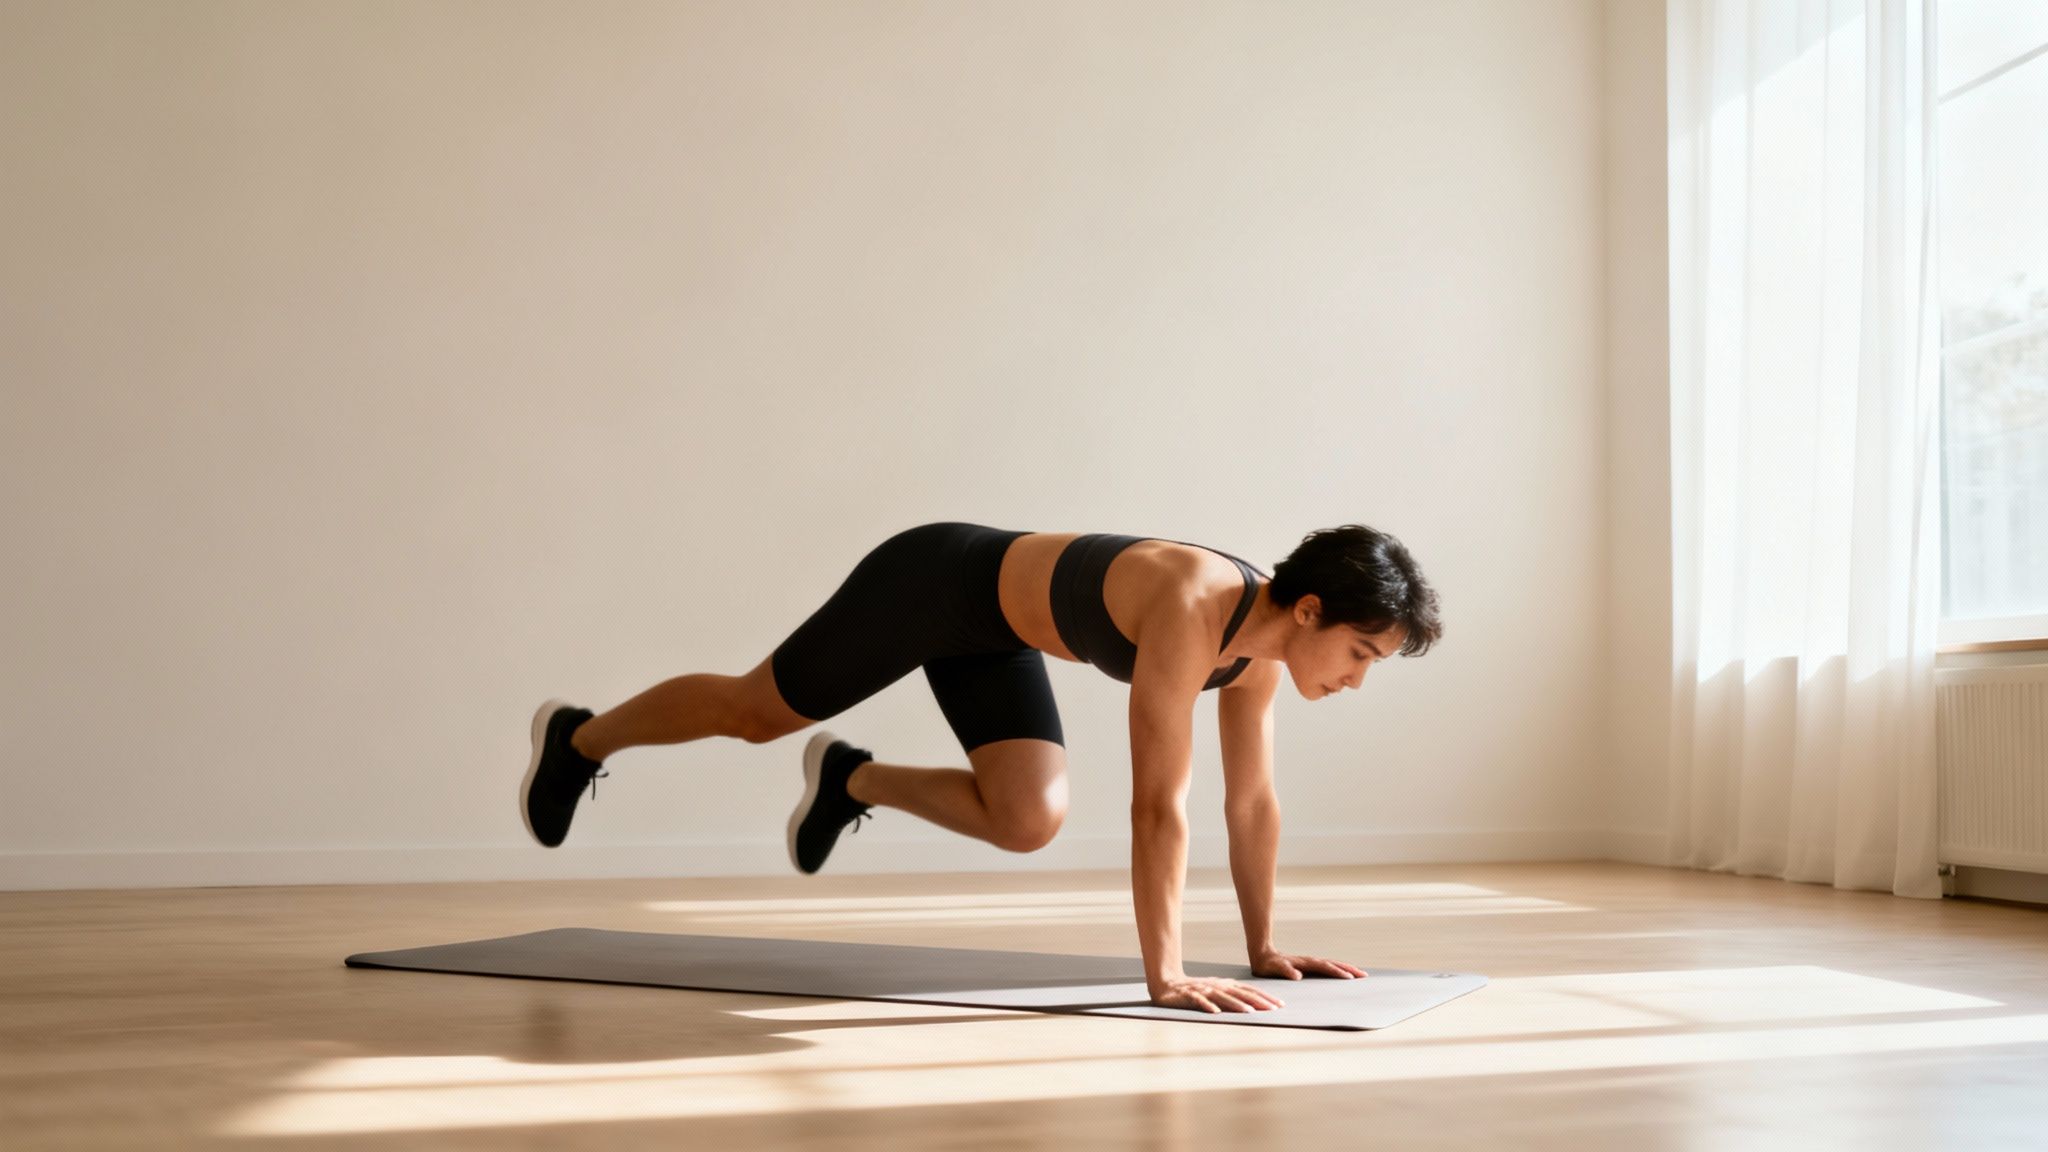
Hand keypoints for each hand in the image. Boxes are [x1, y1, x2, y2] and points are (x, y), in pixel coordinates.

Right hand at [1149, 974, 1286, 1013]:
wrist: (1167, 984)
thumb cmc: (1195, 990)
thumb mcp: (1216, 993)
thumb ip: (1233, 998)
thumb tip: (1255, 1007)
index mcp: (1225, 985)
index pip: (1249, 991)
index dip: (1265, 997)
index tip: (1281, 1005)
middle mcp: (1217, 986)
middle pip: (1240, 993)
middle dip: (1258, 1001)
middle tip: (1274, 1009)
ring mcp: (1203, 990)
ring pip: (1223, 997)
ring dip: (1236, 1005)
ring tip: (1250, 1012)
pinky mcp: (1189, 996)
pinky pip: (1199, 1001)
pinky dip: (1208, 1006)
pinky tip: (1216, 1013)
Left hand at [1250, 946, 1369, 980]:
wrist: (1262, 954)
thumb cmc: (1267, 964)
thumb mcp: (1274, 968)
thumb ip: (1285, 970)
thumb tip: (1297, 976)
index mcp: (1304, 963)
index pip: (1324, 967)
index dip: (1337, 972)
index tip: (1350, 977)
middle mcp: (1310, 961)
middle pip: (1333, 964)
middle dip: (1348, 969)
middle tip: (1364, 975)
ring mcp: (1310, 963)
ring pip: (1332, 964)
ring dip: (1346, 968)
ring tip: (1360, 974)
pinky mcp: (1309, 966)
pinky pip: (1327, 967)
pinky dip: (1338, 969)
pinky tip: (1344, 974)